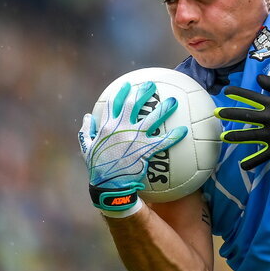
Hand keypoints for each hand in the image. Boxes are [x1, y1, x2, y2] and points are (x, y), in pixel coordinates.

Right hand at [78, 81, 187, 214]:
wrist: (108, 186)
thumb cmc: (97, 168)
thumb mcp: (86, 149)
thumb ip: (86, 131)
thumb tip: (87, 116)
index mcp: (107, 127)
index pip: (114, 104)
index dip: (121, 93)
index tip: (128, 85)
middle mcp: (121, 128)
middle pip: (134, 104)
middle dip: (143, 92)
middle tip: (152, 84)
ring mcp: (134, 138)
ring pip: (152, 119)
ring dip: (164, 109)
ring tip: (174, 101)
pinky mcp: (145, 150)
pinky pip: (162, 141)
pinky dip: (173, 136)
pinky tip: (183, 131)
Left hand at [216, 75, 269, 169]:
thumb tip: (258, 78)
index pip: (251, 96)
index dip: (237, 93)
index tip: (226, 91)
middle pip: (245, 116)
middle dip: (229, 114)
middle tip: (217, 113)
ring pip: (249, 136)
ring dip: (235, 136)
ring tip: (224, 137)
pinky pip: (262, 156)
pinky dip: (252, 162)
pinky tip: (243, 165)